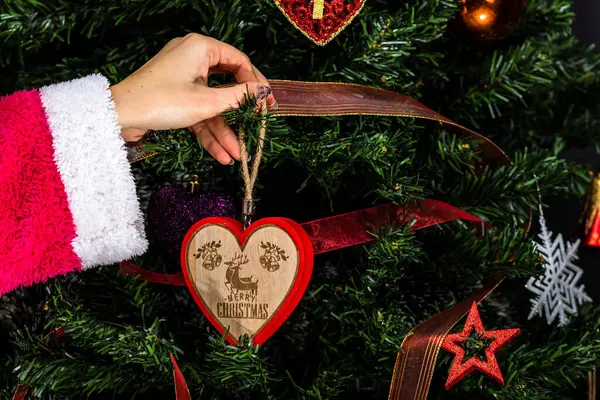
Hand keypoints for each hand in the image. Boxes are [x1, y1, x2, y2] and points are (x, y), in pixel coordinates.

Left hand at [109, 33, 276, 164]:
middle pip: (226, 86)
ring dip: (224, 131)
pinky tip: (221, 154)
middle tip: (258, 125)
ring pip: (212, 105)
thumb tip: (262, 92)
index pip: (238, 61)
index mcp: (200, 48)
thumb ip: (238, 97)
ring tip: (237, 153)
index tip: (268, 102)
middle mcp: (192, 59)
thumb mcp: (206, 102)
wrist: (118, 117)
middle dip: (240, 114)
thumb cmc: (160, 101)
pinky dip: (208, 132)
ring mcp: (183, 80)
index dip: (256, 83)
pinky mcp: (175, 98)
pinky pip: (198, 113)